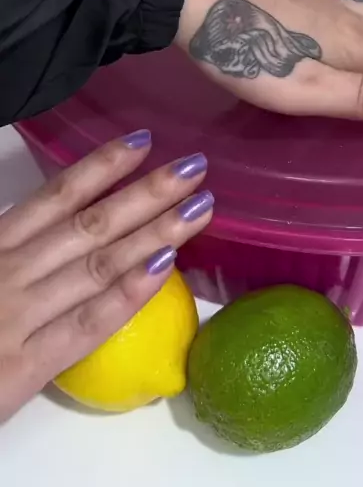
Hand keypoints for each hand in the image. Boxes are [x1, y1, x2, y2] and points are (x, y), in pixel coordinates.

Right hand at [0, 131, 212, 422]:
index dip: (103, 166)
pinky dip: (129, 295)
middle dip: (148, 194)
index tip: (145, 141)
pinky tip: (166, 267)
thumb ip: (14, 235)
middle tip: (195, 167)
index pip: (57, 195)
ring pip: (100, 266)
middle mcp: (10, 269)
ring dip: (155, 234)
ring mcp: (21, 315)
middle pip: (91, 225)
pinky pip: (88, 324)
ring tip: (200, 208)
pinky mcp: (27, 365)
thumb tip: (62, 207)